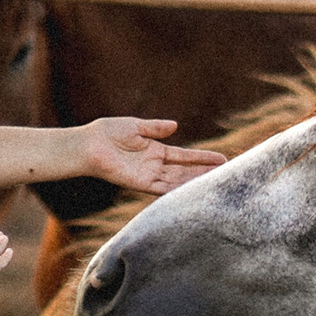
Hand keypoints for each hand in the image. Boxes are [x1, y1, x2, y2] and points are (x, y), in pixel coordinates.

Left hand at [74, 116, 226, 198]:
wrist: (89, 144)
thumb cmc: (108, 133)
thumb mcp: (135, 127)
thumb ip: (155, 128)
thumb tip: (175, 125)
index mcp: (155, 151)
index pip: (185, 157)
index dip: (202, 158)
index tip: (222, 159)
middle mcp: (155, 165)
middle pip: (185, 171)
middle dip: (204, 173)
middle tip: (226, 175)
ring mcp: (149, 175)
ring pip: (177, 181)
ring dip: (195, 182)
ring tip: (215, 182)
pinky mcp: (140, 183)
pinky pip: (162, 189)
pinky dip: (176, 190)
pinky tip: (191, 190)